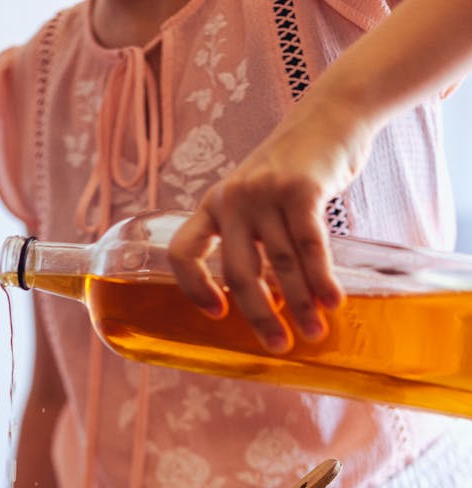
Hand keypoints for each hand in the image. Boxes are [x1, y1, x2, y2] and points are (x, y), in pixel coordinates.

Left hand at [168, 97, 372, 350]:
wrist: (333, 114)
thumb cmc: (296, 169)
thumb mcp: (258, 198)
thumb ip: (253, 239)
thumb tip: (266, 303)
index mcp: (213, 205)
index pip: (183, 252)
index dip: (193, 288)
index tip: (219, 314)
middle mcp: (232, 199)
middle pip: (239, 272)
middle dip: (260, 315)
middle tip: (278, 345)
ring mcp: (265, 192)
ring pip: (280, 264)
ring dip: (301, 303)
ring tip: (314, 330)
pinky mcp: (300, 188)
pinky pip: (310, 246)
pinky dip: (321, 278)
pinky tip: (331, 301)